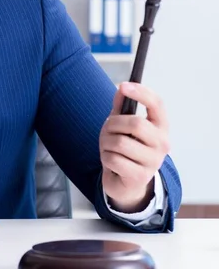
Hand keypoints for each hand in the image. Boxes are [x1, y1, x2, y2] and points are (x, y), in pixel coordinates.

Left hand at [99, 82, 170, 212]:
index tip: (124, 85)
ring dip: (106, 143)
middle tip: (108, 130)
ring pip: (119, 142)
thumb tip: (122, 87)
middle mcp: (162, 144)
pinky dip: (105, 158)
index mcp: (160, 128)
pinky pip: (113, 158)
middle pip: (136, 123)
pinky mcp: (140, 176)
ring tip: (110, 148)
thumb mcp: (121, 126)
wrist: (125, 183)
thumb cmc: (124, 149)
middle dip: (113, 124)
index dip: (142, 93)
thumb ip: (122, 108)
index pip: (158, 105)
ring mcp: (153, 161)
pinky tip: (111, 162)